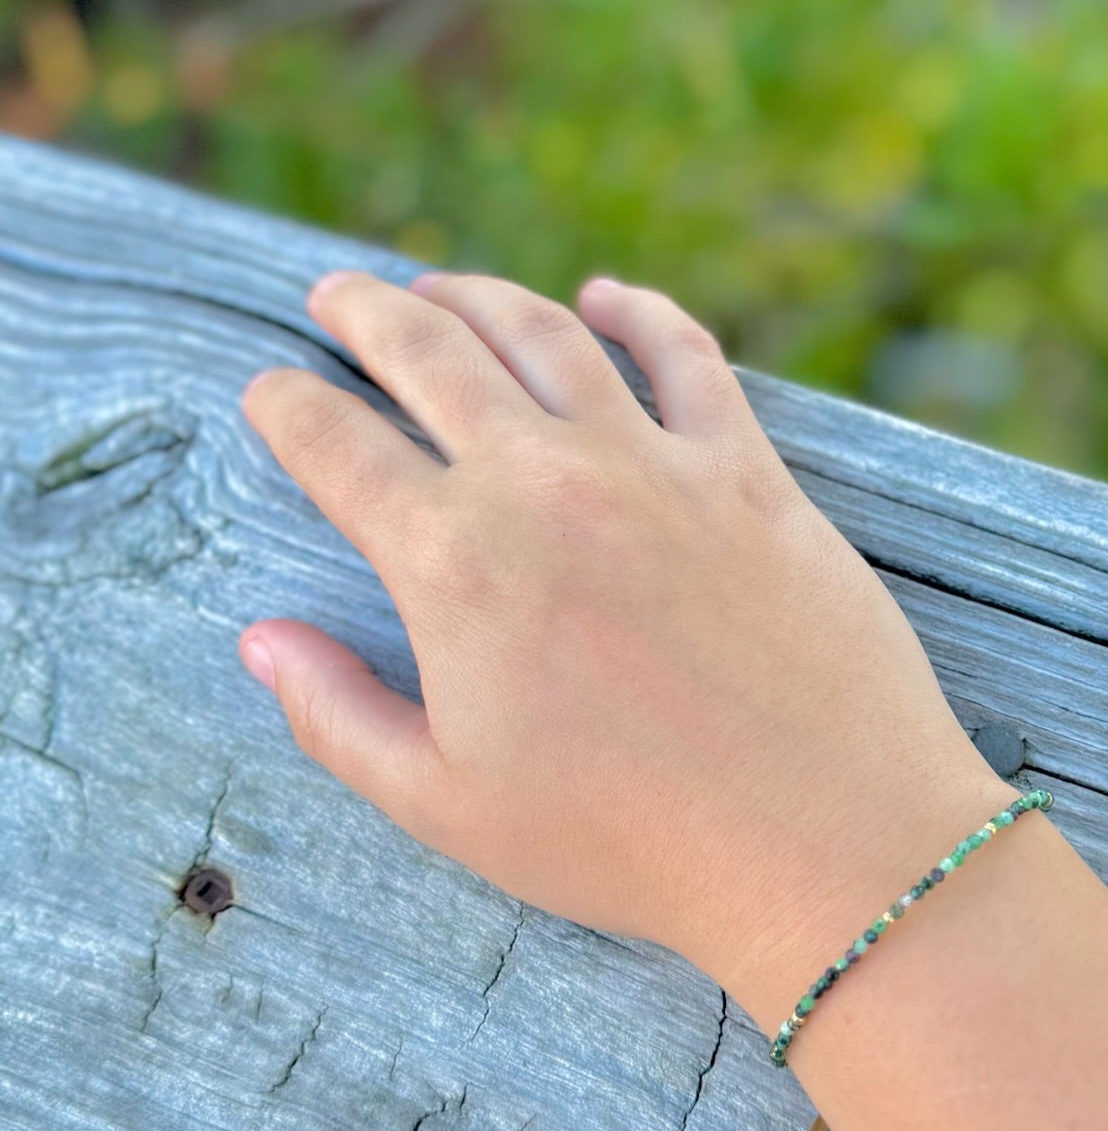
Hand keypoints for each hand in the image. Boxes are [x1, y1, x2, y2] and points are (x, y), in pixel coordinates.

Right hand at [240, 272, 1007, 1015]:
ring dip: (478, 295)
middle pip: (430, 351)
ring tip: (439, 289)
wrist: (824, 841)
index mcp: (454, 562)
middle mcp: (546, 483)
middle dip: (364, 310)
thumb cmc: (630, 841)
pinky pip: (687, 354)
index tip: (269, 393)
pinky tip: (606, 295)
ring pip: (545, 333)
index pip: (335, 445)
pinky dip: (639, 311)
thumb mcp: (447, 805)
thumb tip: (260, 639)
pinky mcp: (748, 468)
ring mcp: (654, 463)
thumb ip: (335, 716)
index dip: (286, 407)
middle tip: (335, 295)